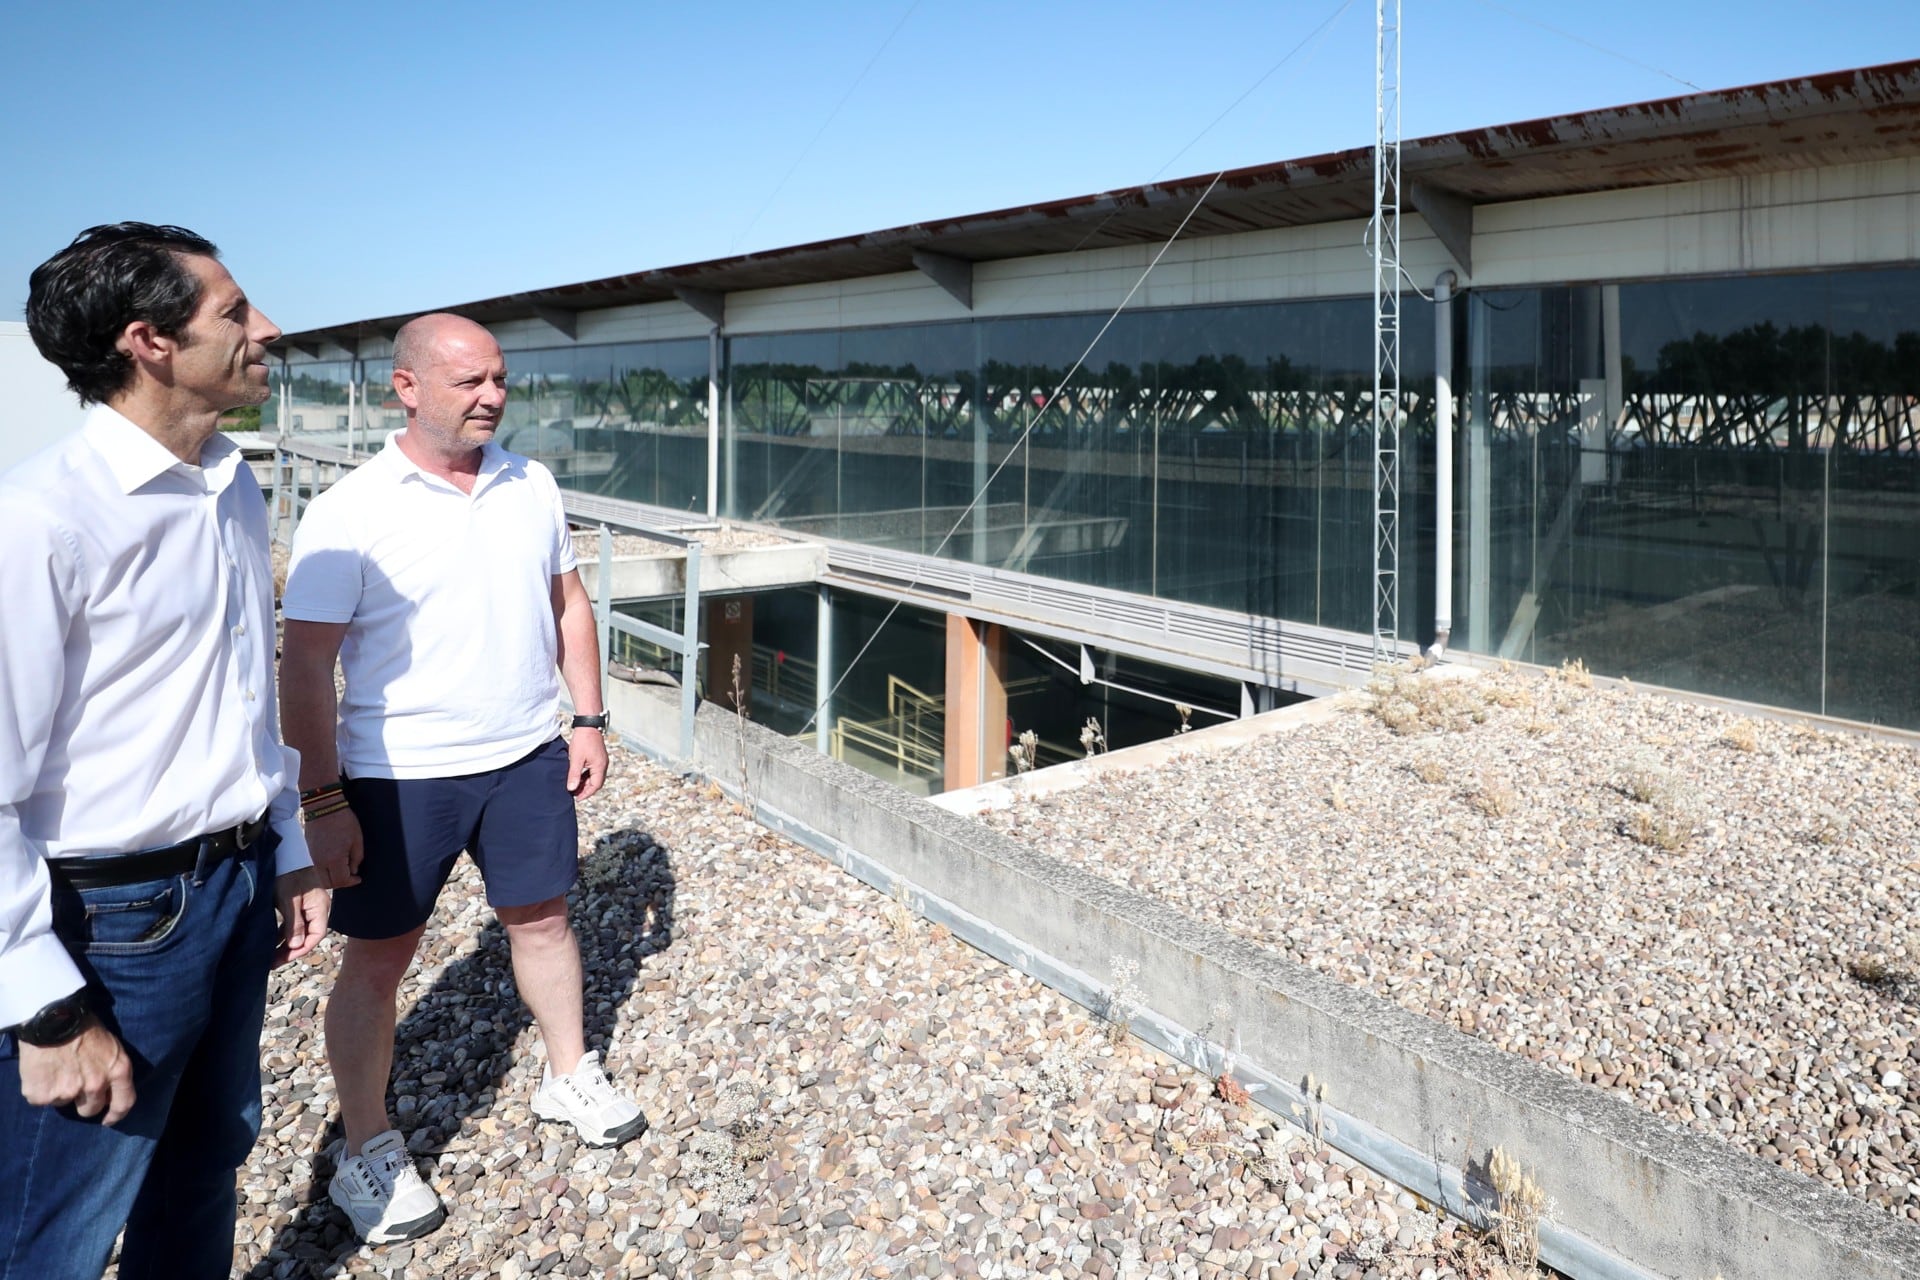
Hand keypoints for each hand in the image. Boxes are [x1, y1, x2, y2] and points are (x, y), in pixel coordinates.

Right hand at [18, 1022, 135, 1124]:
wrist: (52, 1017)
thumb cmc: (83, 1025)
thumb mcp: (111, 1045)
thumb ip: (112, 1069)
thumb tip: (110, 1089)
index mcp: (118, 1071)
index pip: (124, 1103)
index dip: (116, 1115)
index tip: (108, 1119)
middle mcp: (96, 1085)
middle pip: (91, 1110)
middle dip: (83, 1102)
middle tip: (74, 1083)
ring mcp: (68, 1092)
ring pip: (64, 1103)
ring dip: (60, 1091)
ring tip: (57, 1068)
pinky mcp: (43, 1095)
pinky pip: (42, 1100)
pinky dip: (40, 1089)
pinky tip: (42, 1070)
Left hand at [274, 865, 329, 964]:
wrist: (284, 854)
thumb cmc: (288, 874)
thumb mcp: (289, 900)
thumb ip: (294, 923)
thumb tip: (296, 946)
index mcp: (320, 907)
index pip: (316, 935)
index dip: (301, 949)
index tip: (283, 958)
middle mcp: (316, 909)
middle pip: (307, 935)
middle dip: (291, 950)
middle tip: (272, 962)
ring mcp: (307, 906)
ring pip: (298, 931)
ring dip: (285, 944)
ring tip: (269, 955)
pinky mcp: (296, 904)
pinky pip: (292, 924)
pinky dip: (282, 933)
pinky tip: (271, 941)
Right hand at [306, 805, 363, 889]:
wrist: (323, 806)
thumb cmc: (343, 820)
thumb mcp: (357, 839)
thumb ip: (357, 858)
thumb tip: (354, 870)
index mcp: (334, 859)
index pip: (341, 880)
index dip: (351, 882)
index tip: (358, 878)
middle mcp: (320, 861)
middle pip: (329, 883)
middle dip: (341, 882)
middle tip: (350, 876)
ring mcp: (312, 857)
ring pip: (321, 878)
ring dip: (331, 878)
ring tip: (342, 869)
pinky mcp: (309, 852)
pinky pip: (316, 868)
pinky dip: (325, 871)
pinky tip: (334, 863)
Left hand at [567, 727, 607, 800]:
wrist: (588, 724)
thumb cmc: (583, 740)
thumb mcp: (576, 759)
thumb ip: (574, 775)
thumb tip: (571, 788)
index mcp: (600, 766)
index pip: (595, 786)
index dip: (586, 793)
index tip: (577, 798)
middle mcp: (603, 764)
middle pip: (596, 782)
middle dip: (586, 789)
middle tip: (575, 793)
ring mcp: (601, 760)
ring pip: (595, 776)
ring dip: (586, 782)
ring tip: (575, 785)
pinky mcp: (598, 756)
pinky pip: (594, 770)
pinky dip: (587, 775)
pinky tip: (578, 775)